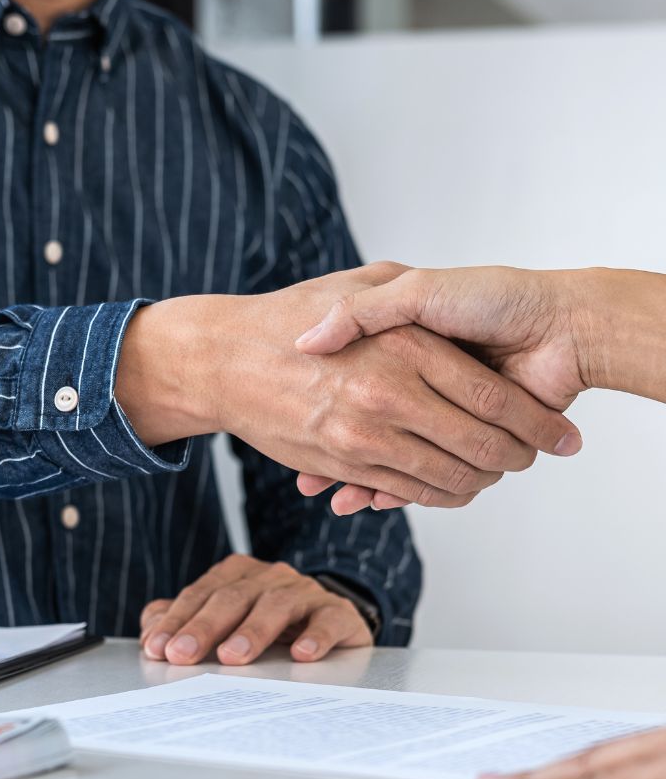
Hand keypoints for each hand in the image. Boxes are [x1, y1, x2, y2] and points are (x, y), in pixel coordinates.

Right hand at [116, 265, 581, 510]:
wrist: (223, 359)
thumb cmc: (289, 314)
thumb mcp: (358, 282)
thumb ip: (409, 296)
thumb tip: (454, 314)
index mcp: (406, 346)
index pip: (491, 396)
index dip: (532, 420)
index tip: (554, 433)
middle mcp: (389, 395)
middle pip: (479, 445)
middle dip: (516, 458)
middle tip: (530, 458)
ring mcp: (364, 435)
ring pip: (445, 476)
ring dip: (477, 483)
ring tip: (491, 475)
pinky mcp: (341, 463)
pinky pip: (402, 491)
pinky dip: (431, 496)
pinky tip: (446, 488)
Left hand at [139, 554, 372, 665]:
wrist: (331, 624)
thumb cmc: (268, 626)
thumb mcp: (224, 623)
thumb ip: (184, 622)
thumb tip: (150, 632)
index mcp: (236, 575)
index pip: (200, 595)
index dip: (176, 621)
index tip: (157, 649)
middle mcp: (269, 577)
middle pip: (232, 597)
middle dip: (204, 627)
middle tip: (183, 655)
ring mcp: (305, 592)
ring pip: (276, 604)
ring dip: (253, 631)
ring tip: (233, 656)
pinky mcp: (338, 613)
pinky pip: (327, 620)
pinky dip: (315, 636)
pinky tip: (302, 654)